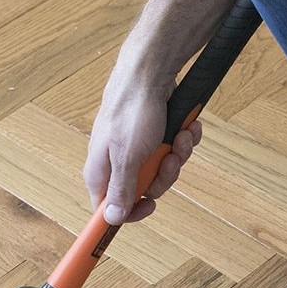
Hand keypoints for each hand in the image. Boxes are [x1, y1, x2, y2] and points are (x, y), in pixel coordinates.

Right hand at [83, 74, 201, 224]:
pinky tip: (184, 127)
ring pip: (162, 170)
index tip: (150, 207)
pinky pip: (171, 150)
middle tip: (169, 158)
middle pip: (145, 190)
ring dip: (177, 154)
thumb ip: (120, 189)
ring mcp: (135, 148)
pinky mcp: (152, 135)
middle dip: (164, 175)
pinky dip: (181, 140)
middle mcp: (116, 161)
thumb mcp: (127, 156)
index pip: (110, 208)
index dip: (131, 213)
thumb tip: (110, 218)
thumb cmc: (133, 108)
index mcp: (101, 170)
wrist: (150, 70)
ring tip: (179, 135)